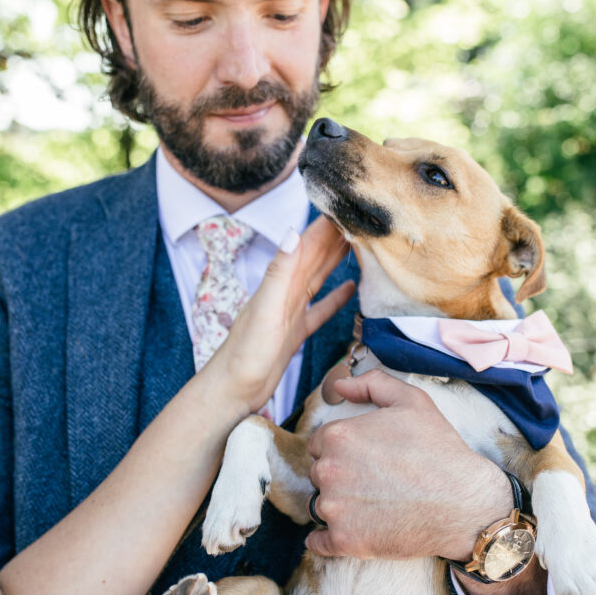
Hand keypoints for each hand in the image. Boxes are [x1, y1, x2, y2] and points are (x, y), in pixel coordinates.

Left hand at [210, 217, 354, 415]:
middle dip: (337, 235)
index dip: (327, 223)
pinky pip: (321, 309)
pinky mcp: (296, 331)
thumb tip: (291, 232)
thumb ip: (279, 271)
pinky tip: (351, 288)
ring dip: (337, 259)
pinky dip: (336, 298)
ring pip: (319, 277)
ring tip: (361, 244)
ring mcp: (291, 311)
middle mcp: (285, 291)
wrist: (232, 390)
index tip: (347, 203)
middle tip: (363, 218)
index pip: (308, 243)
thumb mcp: (265, 308)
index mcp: (280, 281)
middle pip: (316, 255)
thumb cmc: (244, 353)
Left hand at [305, 369, 513, 560]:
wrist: (464, 503)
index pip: (320, 444)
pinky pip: (318, 542)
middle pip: (319, 474)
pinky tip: (352, 531)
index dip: (344, 450)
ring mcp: (334, 508)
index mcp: (338, 435)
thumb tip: (340, 384)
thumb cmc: (439, 450)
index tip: (368, 459)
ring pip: (321, 506)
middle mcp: (328, 470)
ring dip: (339, 507)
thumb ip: (371, 383)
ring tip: (373, 505)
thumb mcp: (412, 401)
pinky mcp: (343, 541)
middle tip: (376, 481)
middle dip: (341, 477)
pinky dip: (327, 539)